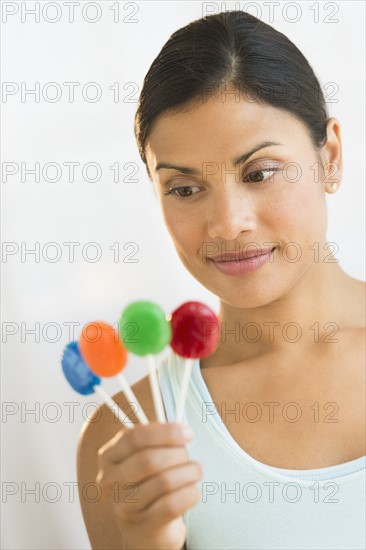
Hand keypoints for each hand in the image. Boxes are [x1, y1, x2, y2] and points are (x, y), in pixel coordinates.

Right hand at [96, 421, 202, 549]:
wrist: (144, 528)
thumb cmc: (148, 483)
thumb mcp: (144, 457)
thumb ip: (157, 440)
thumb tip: (183, 431)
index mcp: (109, 457)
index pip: (135, 437)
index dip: (166, 432)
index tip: (188, 432)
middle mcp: (111, 482)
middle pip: (149, 459)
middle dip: (178, 454)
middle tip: (188, 455)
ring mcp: (124, 506)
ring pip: (164, 482)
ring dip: (188, 473)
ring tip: (194, 471)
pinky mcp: (143, 526)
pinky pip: (172, 505)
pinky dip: (189, 493)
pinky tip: (193, 489)